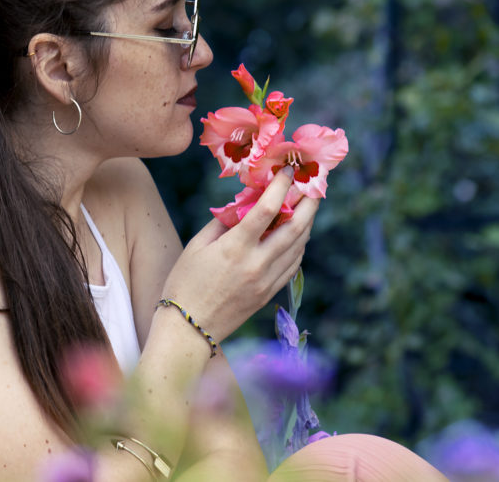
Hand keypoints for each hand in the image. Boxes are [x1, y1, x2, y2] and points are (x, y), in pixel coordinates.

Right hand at [161, 169, 318, 342]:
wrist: (188, 328)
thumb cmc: (185, 283)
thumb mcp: (197, 246)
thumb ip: (222, 222)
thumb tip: (243, 205)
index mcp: (235, 248)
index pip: (267, 209)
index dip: (281, 186)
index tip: (287, 171)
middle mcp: (257, 264)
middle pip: (295, 227)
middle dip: (308, 203)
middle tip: (313, 186)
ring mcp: (266, 281)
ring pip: (299, 246)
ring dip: (307, 223)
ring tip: (308, 207)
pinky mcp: (269, 293)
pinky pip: (293, 265)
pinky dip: (299, 246)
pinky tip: (296, 236)